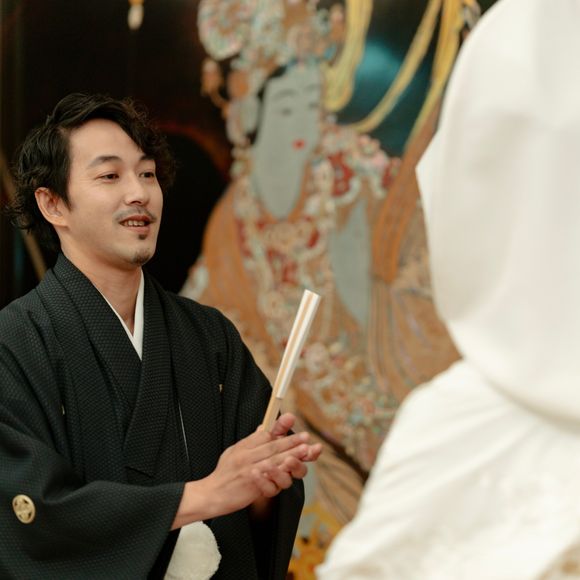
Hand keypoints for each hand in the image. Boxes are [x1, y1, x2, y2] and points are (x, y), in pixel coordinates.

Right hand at [172, 413, 320, 528]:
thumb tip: (264, 429)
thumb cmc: (223, 474)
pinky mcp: (251, 484)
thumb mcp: (234, 452)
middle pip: (272, 446)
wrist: (210, 495)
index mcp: (243, 446)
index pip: (264, 434)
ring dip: (291, 454)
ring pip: (274, 460)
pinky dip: (281, 473)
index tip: (292, 421)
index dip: (280, 428)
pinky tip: (291, 469)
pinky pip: (269, 478)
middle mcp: (246, 456)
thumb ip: (250, 442)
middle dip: (291, 441)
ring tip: (305, 450)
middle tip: (306, 437)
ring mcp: (249, 469)